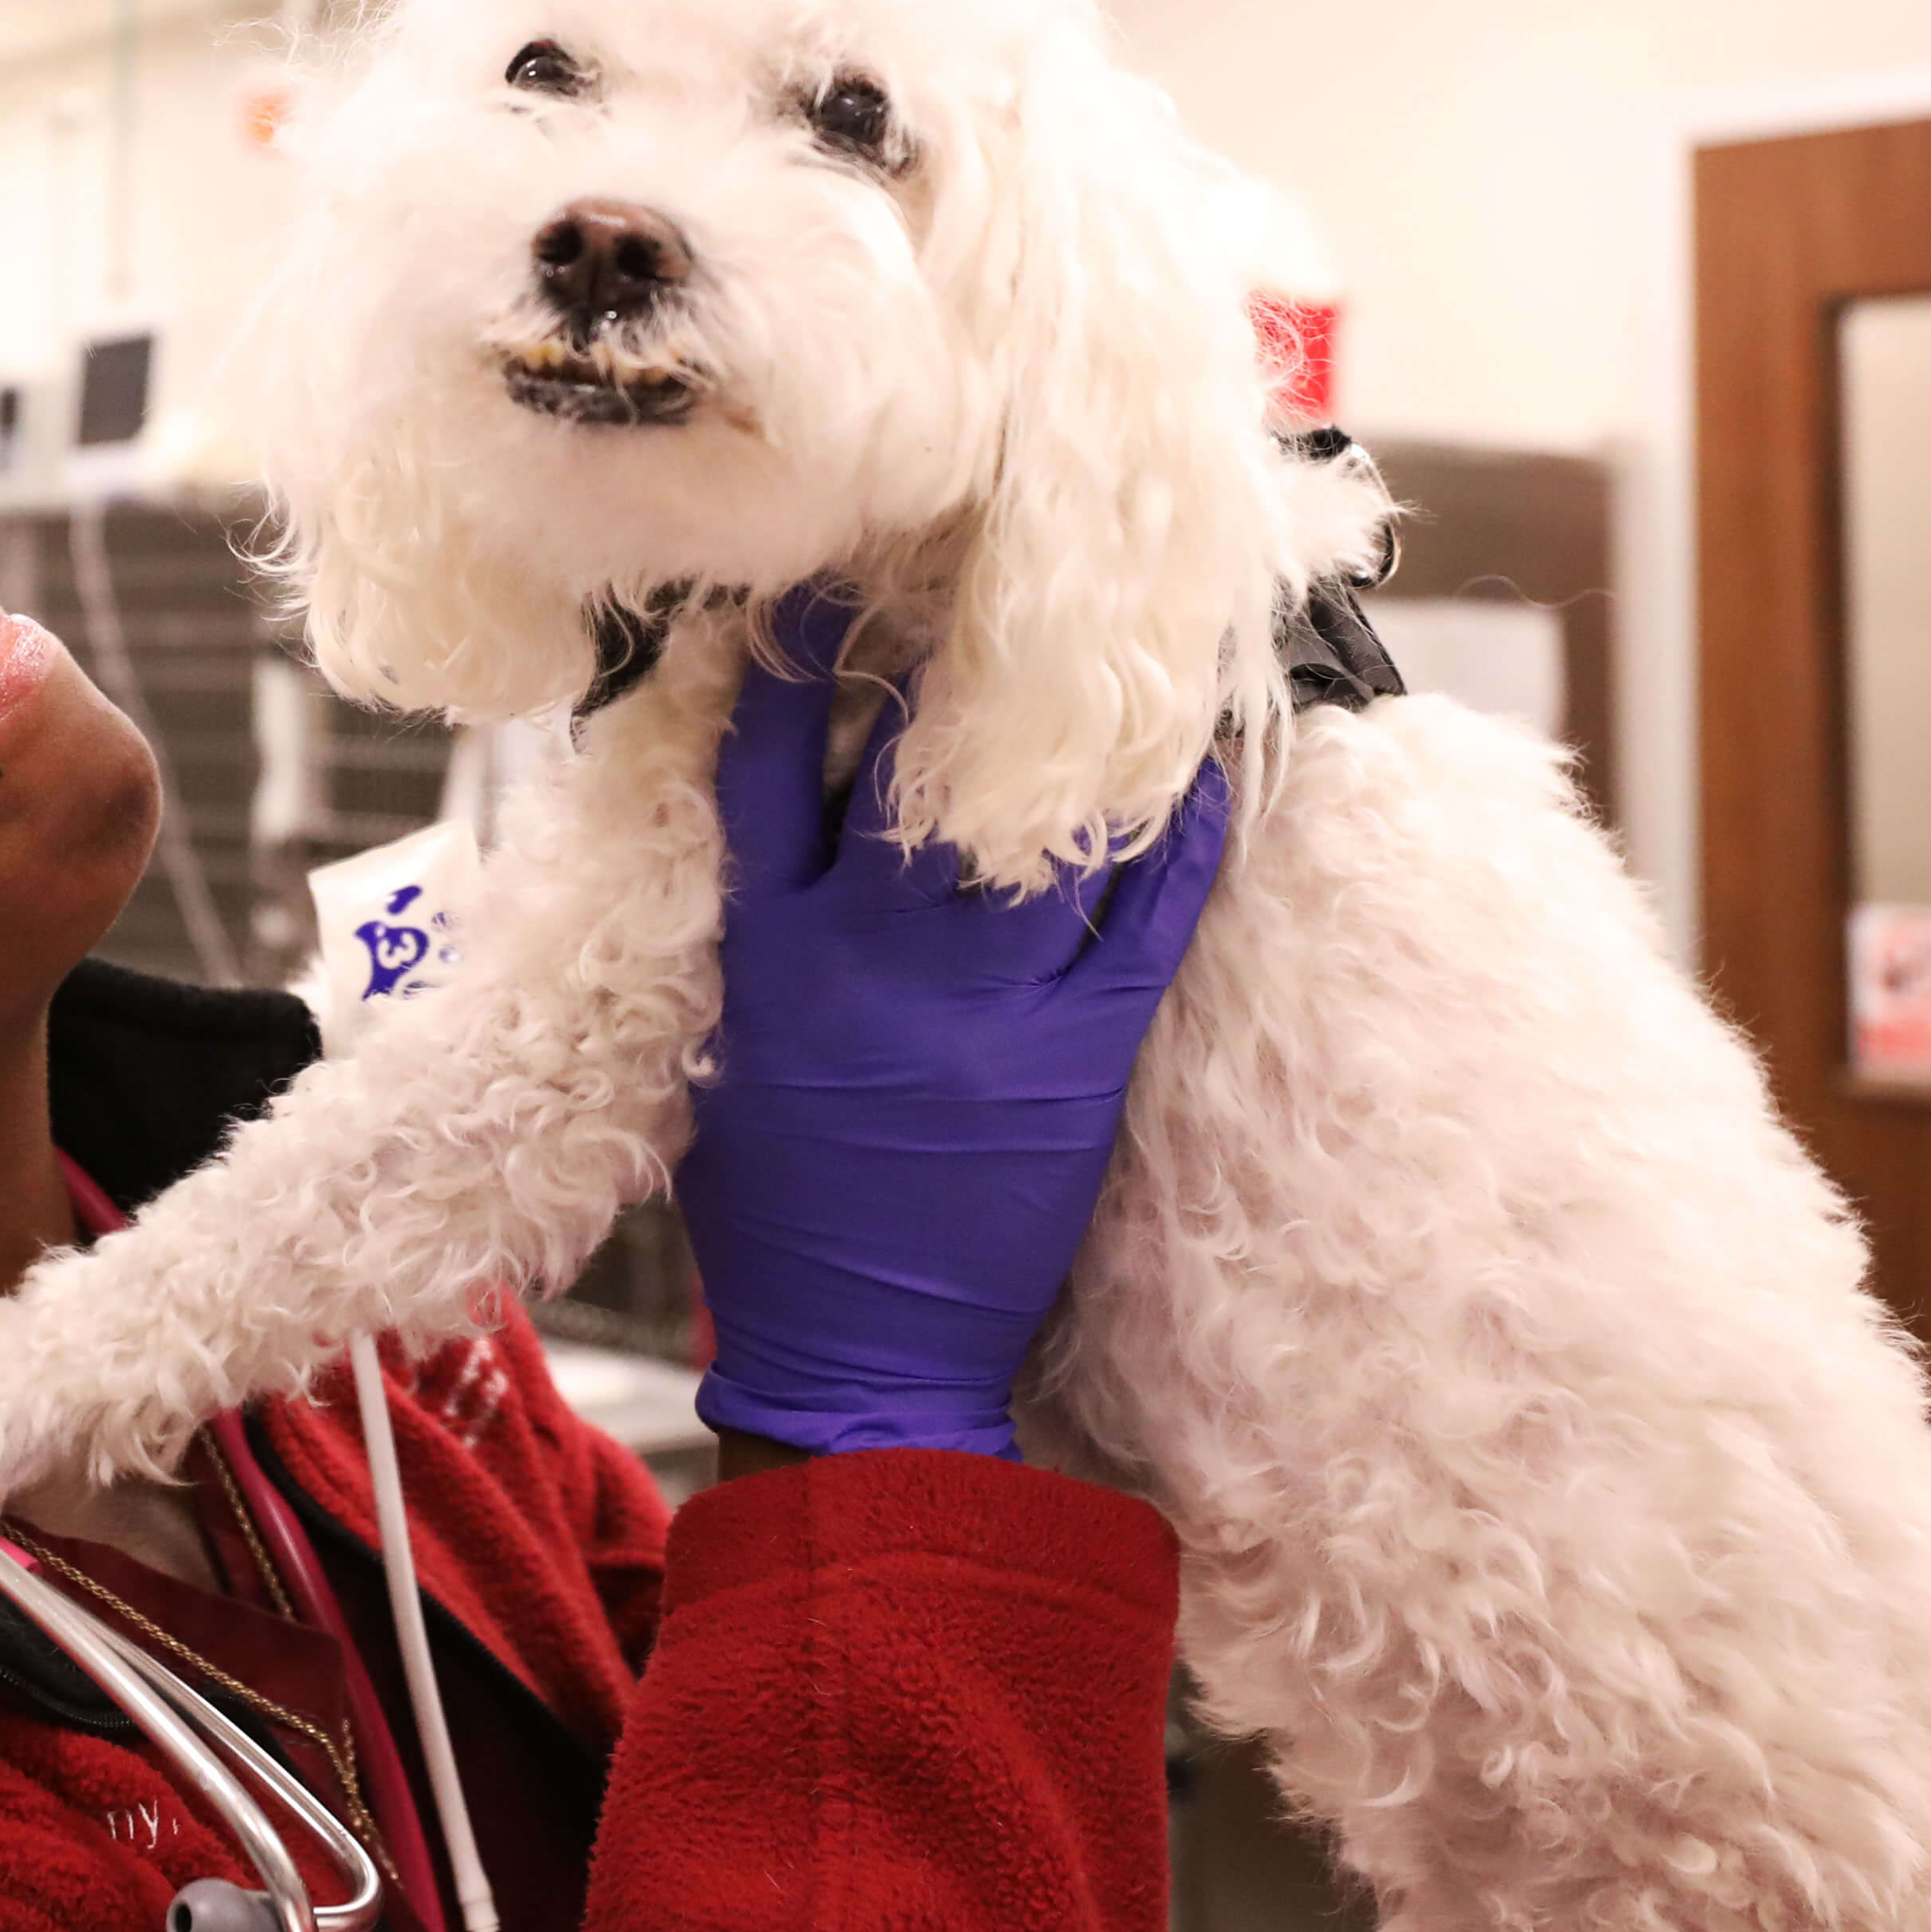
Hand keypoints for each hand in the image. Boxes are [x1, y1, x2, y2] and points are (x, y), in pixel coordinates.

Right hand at [677, 595, 1227, 1459]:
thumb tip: (779, 791)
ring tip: (1121, 643)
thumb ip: (749, 925)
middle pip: (917, 770)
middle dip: (947, 663)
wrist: (860, 1353)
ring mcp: (987, 1008)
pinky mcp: (1078, 1056)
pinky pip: (1144, 920)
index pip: (769, 770)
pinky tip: (1206, 767)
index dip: (795, 666)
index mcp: (771, 954)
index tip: (822, 588)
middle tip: (984, 578)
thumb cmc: (777, 1204)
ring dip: (1087, 729)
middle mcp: (876, 962)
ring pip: (1047, 828)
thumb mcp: (724, 1047)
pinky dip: (1181, 838)